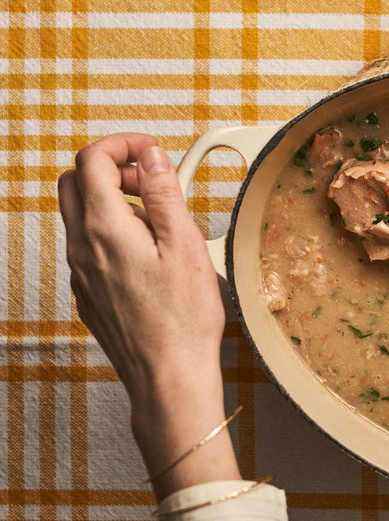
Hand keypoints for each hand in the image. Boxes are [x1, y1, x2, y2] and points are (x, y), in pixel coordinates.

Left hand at [59, 133, 240, 499]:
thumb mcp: (183, 242)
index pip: (91, 160)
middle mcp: (82, 248)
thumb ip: (163, 192)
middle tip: (149, 179)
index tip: (150, 150)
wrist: (168, 376)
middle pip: (73, 181)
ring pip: (79, 214)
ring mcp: (81, 272)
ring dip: (112, 199)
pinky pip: (88, 245)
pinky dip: (111, 230)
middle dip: (110, 167)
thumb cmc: (182, 318)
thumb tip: (151, 157)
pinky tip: (149, 252)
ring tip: (158, 219)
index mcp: (104, 228)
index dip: (122, 144)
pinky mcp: (88, 292)